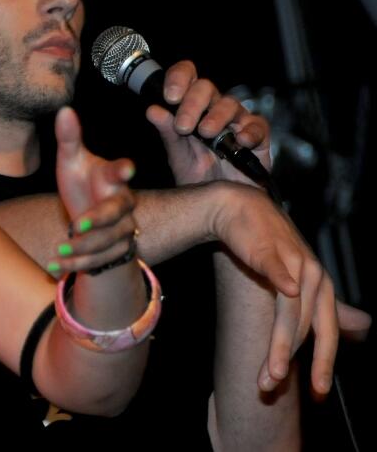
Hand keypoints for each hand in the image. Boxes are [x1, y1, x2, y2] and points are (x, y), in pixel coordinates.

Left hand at [48, 106, 138, 275]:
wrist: (89, 220)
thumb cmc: (82, 183)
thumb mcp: (71, 161)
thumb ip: (69, 139)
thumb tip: (64, 109)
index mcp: (112, 179)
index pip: (118, 172)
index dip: (122, 169)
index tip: (126, 168)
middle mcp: (122, 204)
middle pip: (115, 214)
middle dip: (97, 220)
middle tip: (75, 226)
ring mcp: (122, 230)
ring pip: (108, 243)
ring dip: (83, 250)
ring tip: (58, 251)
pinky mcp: (116, 252)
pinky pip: (99, 262)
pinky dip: (75, 266)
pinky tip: (53, 266)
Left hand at [146, 60, 270, 185]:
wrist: (220, 206)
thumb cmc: (199, 176)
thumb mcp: (177, 154)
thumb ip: (167, 132)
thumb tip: (152, 110)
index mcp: (192, 106)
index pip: (187, 76)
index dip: (179, 78)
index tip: (170, 95)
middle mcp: (214, 109)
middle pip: (206, 88)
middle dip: (192, 104)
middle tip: (183, 125)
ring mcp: (237, 121)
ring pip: (230, 104)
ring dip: (216, 117)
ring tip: (205, 133)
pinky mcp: (258, 137)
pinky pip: (258, 126)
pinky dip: (250, 131)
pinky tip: (240, 140)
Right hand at [210, 182, 370, 394]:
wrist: (239, 209)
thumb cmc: (265, 244)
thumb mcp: (297, 275)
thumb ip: (320, 304)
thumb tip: (361, 327)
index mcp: (321, 285)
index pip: (326, 332)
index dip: (323, 363)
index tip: (317, 392)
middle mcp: (313, 275)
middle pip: (304, 327)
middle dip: (289, 360)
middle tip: (275, 386)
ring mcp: (292, 262)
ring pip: (289, 312)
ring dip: (279, 344)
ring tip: (269, 371)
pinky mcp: (270, 251)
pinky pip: (279, 270)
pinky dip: (284, 282)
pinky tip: (286, 292)